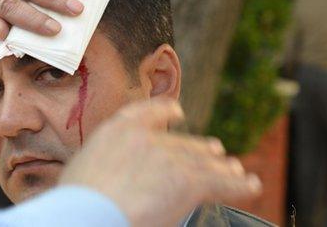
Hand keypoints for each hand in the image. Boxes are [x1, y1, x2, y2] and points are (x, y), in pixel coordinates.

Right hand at [60, 99, 261, 226]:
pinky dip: (240, 185)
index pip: (147, 112)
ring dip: (223, 167)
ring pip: (204, 161)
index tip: (177, 111)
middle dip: (200, 149)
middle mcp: (146, 137)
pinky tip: (250, 185)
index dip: (165, 111)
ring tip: (236, 171)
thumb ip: (104, 163)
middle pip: (181, 142)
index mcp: (117, 130)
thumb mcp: (81, 171)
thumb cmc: (75, 204)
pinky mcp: (189, 181)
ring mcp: (169, 158)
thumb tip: (111, 177)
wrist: (86, 215)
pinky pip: (222, 183)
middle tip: (216, 152)